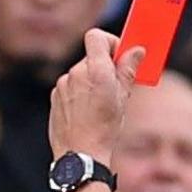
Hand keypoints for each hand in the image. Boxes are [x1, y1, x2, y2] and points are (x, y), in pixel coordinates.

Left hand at [50, 29, 146, 167]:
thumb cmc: (104, 128)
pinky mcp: (55, 97)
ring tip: (100, 106)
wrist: (80, 155)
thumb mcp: (122, 98)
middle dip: (104, 67)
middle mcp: (76, 73)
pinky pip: (70, 87)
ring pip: (81, 74)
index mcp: (96, 70)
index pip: (96, 36)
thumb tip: (136, 50)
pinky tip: (86, 112)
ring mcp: (62, 84)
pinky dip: (79, 94)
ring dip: (91, 83)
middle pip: (91, 57)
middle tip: (115, 86)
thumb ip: (127, 70)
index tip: (119, 56)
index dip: (110, 42)